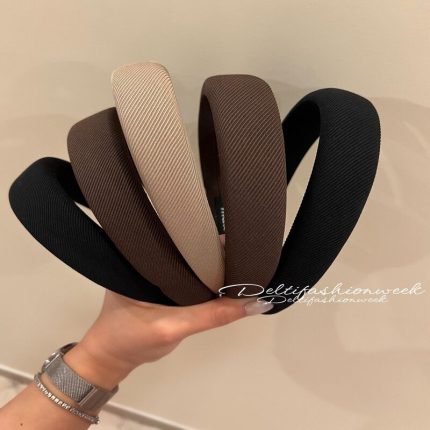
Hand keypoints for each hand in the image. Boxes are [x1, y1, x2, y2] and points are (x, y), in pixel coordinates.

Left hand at [64, 237, 272, 389]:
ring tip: (241, 260)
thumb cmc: (132, 339)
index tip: (237, 234)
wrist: (112, 359)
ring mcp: (159, 272)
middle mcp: (152, 258)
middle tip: (246, 248)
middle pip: (190, 248)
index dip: (208, 235)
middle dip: (215, 249)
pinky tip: (224, 278)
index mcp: (146, 255)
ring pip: (192, 263)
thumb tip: (256, 303)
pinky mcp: (165, 285)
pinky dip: (206, 279)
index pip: (182, 237)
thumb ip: (213, 315)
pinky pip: (190, 278)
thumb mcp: (173, 327)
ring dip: (211, 265)